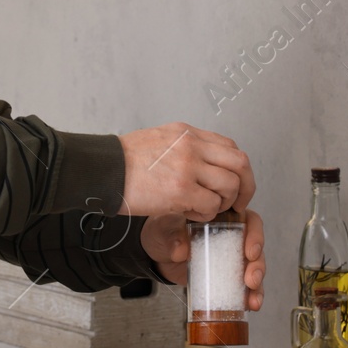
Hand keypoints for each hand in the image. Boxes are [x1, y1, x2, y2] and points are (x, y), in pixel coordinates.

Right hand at [116, 123, 254, 219]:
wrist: (101, 169)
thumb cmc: (122, 161)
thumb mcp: (157, 140)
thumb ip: (181, 148)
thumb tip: (199, 164)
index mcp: (187, 133)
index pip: (229, 146)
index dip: (237, 168)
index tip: (234, 183)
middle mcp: (192, 146)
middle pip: (240, 163)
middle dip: (245, 187)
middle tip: (237, 203)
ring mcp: (188, 167)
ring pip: (230, 185)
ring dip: (224, 202)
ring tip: (205, 209)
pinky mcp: (181, 190)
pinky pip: (211, 205)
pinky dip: (206, 214)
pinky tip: (190, 214)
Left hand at [140, 208, 264, 311]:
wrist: (157, 253)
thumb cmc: (165, 232)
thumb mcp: (166, 230)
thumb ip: (174, 238)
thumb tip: (181, 250)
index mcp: (223, 218)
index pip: (249, 221)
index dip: (255, 235)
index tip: (250, 251)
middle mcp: (233, 237)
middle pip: (256, 248)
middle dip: (257, 265)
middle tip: (251, 279)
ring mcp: (232, 258)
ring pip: (255, 268)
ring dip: (257, 284)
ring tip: (252, 298)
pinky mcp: (227, 276)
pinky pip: (244, 285)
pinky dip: (249, 295)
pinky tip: (250, 304)